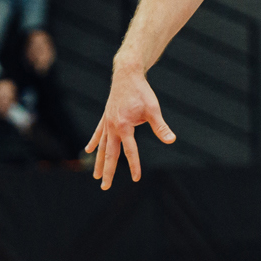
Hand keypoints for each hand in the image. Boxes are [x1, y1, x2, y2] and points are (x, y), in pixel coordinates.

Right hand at [84, 64, 175, 186]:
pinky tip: (88, 151)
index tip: (136, 178)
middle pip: (110, 154)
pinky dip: (94, 142)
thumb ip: (161, 127)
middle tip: (104, 187)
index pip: (130, 151)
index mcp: (123, 126)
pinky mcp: (106, 117)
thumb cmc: (141, 91)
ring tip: (96, 176)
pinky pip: (98, 133)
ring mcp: (107, 122)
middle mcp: (112, 127)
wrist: (127, 74)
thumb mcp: (153, 109)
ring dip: (99, 161)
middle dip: (107, 171)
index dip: (134, 165)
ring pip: (102, 146)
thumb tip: (171, 140)